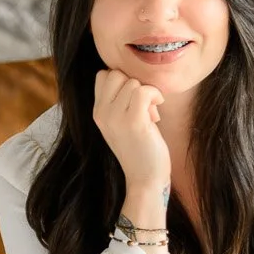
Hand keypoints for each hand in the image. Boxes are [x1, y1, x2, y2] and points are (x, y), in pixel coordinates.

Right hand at [93, 68, 171, 194]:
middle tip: (143, 105)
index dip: (122, 81)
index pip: (103, 75)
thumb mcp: (120, 124)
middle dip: (134, 84)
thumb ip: (119, 102)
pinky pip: (144, 91)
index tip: (133, 99)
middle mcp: (102, 114)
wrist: (144, 179)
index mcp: (97, 113)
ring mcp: (115, 118)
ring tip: (150, 114)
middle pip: (116, 74)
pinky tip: (157, 110)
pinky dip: (155, 95)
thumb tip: (133, 78)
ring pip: (132, 82)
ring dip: (147, 93)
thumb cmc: (139, 150)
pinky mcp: (133, 122)